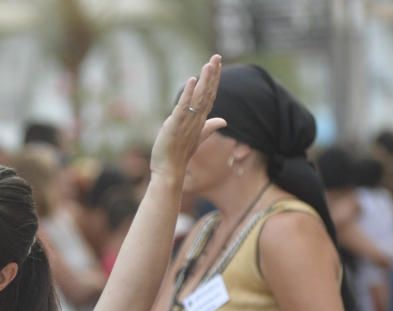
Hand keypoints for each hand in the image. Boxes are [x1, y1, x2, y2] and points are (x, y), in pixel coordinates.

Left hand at [150, 54, 225, 182]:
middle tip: (217, 56)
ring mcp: (187, 123)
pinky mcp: (175, 126)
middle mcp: (196, 120)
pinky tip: (192, 80)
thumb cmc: (179, 155)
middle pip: (208, 94)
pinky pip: (183, 107)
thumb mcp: (195, 138)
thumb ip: (209, 127)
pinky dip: (188, 94)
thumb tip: (223, 120)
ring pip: (199, 98)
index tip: (217, 64)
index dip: (214, 80)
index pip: (210, 96)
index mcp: (200, 121)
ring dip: (205, 81)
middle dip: (213, 75)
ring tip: (209, 64)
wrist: (169, 172)